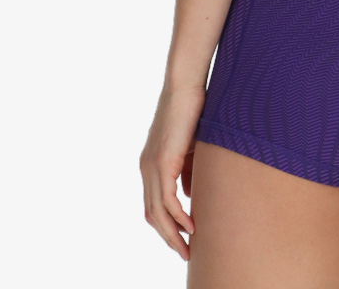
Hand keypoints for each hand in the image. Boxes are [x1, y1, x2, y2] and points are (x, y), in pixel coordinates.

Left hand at [140, 83, 204, 260]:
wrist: (186, 85)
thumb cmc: (192, 110)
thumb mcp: (191, 147)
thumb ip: (188, 170)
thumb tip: (189, 195)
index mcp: (150, 164)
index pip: (153, 204)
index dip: (166, 224)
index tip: (182, 238)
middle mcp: (146, 168)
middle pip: (152, 214)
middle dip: (168, 237)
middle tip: (184, 253)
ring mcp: (152, 166)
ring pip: (157, 212)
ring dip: (172, 234)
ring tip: (188, 248)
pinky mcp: (162, 162)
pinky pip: (167, 201)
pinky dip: (178, 217)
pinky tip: (191, 226)